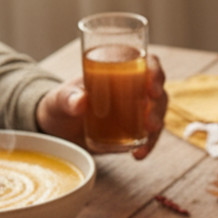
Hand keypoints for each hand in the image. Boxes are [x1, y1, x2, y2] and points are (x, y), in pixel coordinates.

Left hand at [36, 54, 167, 160]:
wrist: (59, 129)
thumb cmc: (61, 104)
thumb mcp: (59, 100)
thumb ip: (67, 98)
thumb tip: (80, 101)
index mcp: (119, 69)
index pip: (147, 63)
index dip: (155, 72)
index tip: (151, 87)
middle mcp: (133, 88)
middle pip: (157, 91)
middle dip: (158, 106)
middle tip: (149, 122)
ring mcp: (136, 110)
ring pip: (157, 114)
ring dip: (156, 127)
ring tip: (144, 142)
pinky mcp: (134, 130)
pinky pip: (149, 136)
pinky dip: (148, 145)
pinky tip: (138, 155)